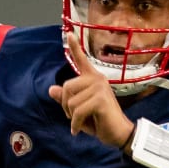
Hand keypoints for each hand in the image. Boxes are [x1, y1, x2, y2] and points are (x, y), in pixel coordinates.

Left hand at [47, 33, 134, 147]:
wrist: (117, 134)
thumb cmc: (99, 121)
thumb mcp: (78, 110)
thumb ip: (66, 99)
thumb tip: (51, 89)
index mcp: (93, 78)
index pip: (82, 60)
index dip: (75, 47)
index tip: (69, 33)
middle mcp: (97, 79)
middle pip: (66, 87)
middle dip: (66, 106)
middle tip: (74, 117)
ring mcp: (100, 87)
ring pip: (70, 102)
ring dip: (71, 117)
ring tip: (81, 122)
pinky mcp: (100, 99)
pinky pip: (77, 111)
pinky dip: (75, 124)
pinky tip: (79, 130)